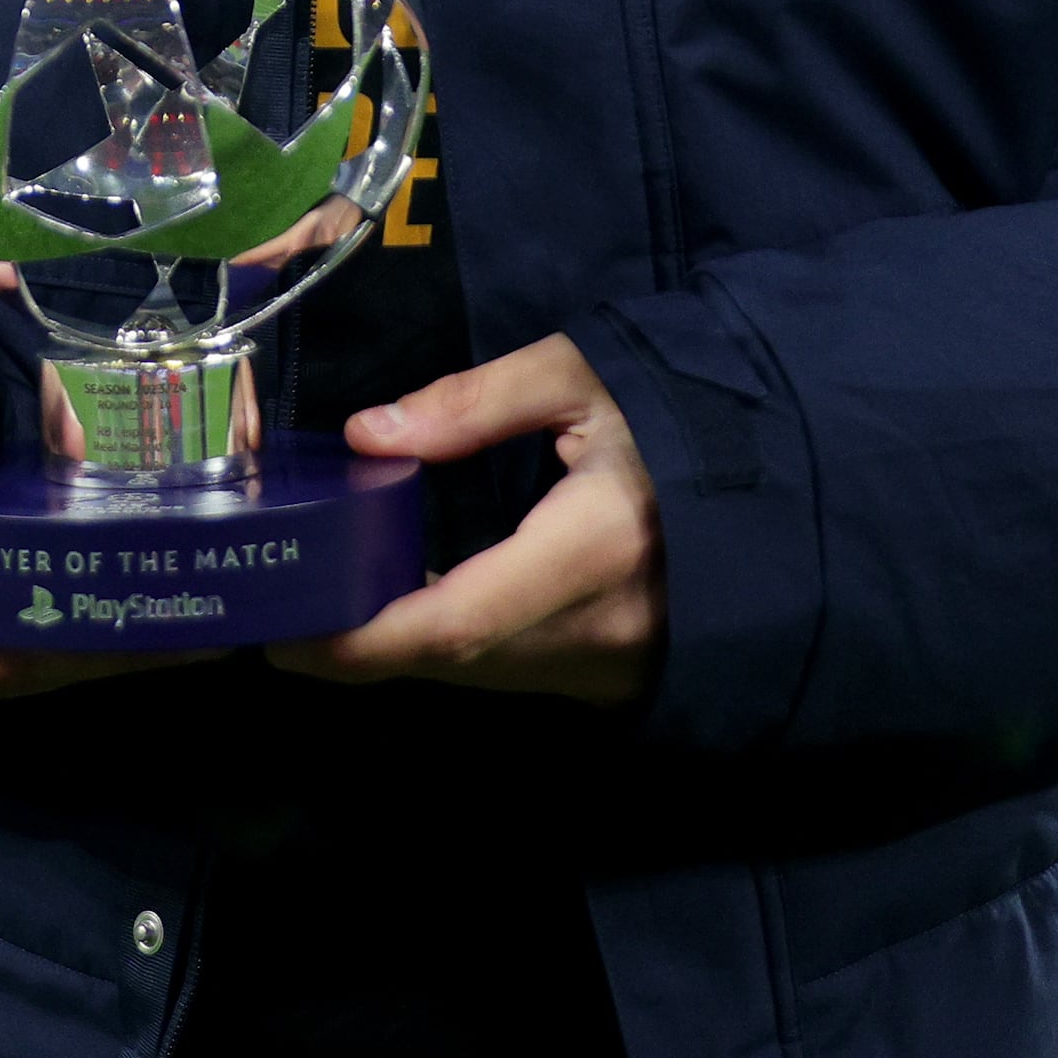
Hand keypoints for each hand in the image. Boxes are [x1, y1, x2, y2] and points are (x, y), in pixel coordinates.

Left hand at [270, 335, 663, 705]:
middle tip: (280, 608)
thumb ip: (475, 401)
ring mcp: (607, 668)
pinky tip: (405, 604)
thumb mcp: (583, 377)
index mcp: (593, 547)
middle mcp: (597, 630)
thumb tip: (367, 434)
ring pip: (476, 673)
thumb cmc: (677, 420)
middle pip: (451, 658)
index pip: (458, 620)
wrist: (777, 492)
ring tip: (326, 600)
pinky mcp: (608, 680)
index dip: (364, 638)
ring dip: (400, 647)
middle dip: (357, 645)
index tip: (286, 633)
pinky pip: (508, 671)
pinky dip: (450, 645)